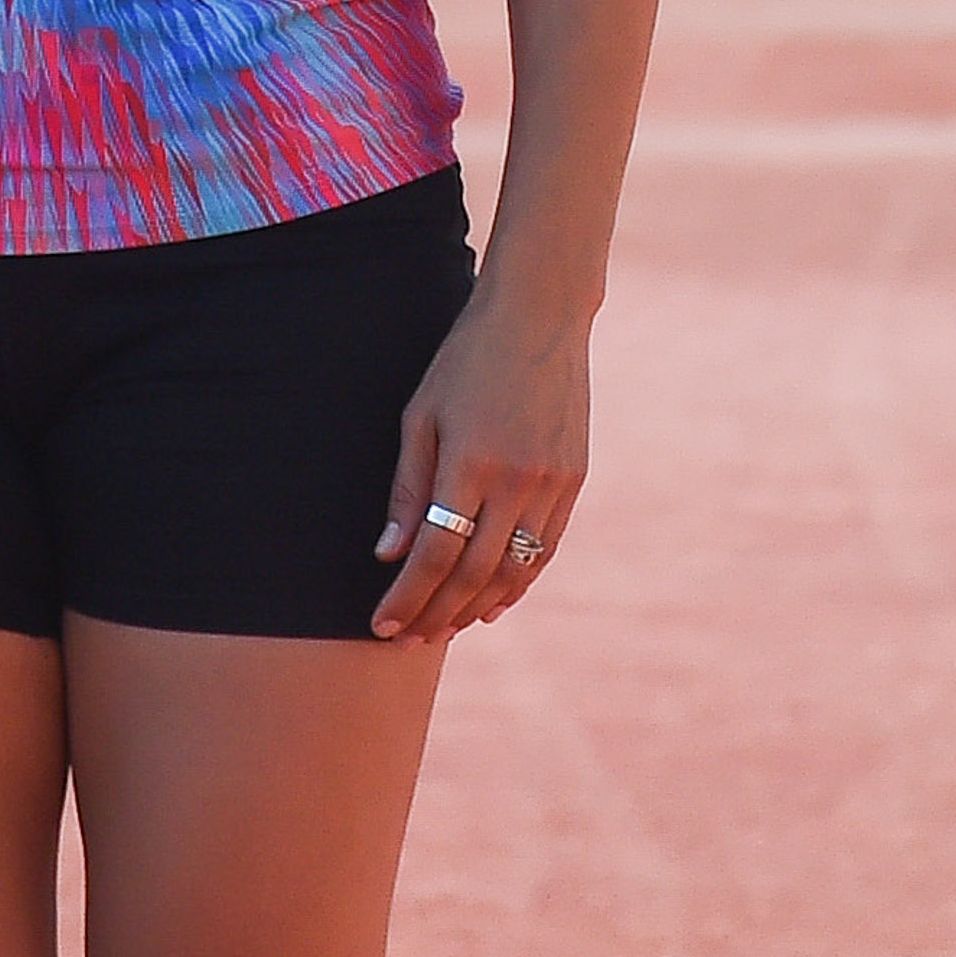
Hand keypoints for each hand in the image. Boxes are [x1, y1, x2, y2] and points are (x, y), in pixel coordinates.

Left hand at [371, 284, 590, 643]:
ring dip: (475, 607)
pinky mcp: (573, 479)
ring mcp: (552, 482)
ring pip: (514, 570)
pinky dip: (518, 582)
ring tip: (444, 628)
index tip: (382, 624)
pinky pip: (545, 549)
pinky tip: (492, 601)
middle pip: (473, 572)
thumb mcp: (422, 414)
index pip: (435, 553)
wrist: (540, 316)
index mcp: (471, 461)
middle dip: (436, 614)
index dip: (407, 597)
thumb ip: (408, 487)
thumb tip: (390, 554)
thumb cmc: (467, 360)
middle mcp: (517, 480)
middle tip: (407, 640)